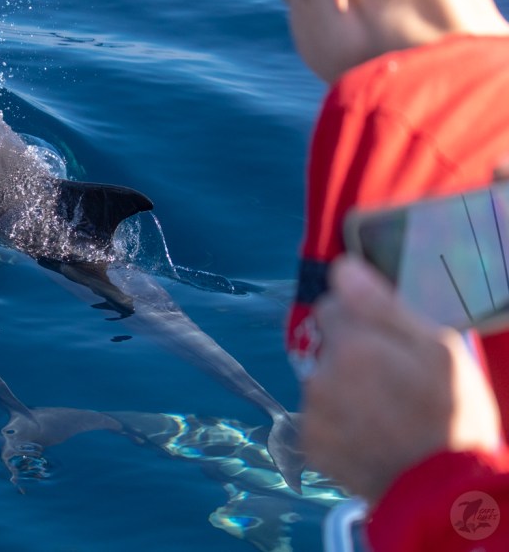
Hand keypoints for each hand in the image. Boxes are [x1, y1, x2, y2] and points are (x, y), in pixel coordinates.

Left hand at [302, 256, 501, 503]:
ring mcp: (311, 409)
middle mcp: (321, 373)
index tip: (386, 338)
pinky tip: (368, 433)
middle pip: (326, 341)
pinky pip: (317, 415)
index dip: (360, 317)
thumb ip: (382, 304)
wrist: (442, 494)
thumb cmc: (452, 414)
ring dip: (342, 386)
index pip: (332, 302)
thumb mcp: (439, 349)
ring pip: (321, 377)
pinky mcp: (308, 441)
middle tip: (390, 379)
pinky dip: (336, 420)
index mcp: (353, 343)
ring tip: (383, 411)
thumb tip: (341, 268)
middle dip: (350, 350)